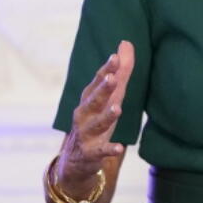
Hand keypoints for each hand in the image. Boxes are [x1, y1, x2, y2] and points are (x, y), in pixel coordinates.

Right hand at [59, 40, 134, 188]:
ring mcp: (86, 134)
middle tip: (112, 78)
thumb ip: (120, 72)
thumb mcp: (110, 97)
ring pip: (96, 124)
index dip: (106, 70)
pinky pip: (100, 151)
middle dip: (102, 89)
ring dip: (106, 116)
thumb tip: (126, 43)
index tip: (115, 57)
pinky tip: (119, 148)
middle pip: (94, 100)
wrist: (76, 160)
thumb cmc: (96, 120)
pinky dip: (109, 150)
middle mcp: (85, 114)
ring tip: (118, 109)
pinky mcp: (91, 153)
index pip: (98, 82)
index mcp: (90, 99)